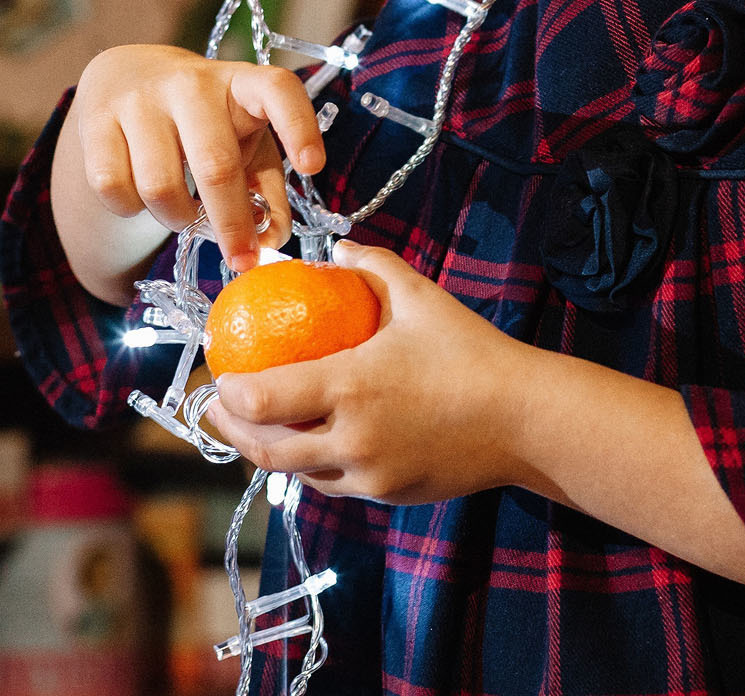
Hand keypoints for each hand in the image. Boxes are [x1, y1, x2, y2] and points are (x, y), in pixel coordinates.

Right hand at [66, 44, 325, 273]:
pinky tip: (139, 197)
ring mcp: (140, 98)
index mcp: (241, 84)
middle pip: (215, 164)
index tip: (313, 167)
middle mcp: (192, 83)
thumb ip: (266, 190)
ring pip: (159, 186)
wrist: (129, 77)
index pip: (277, 89)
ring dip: (175, 218)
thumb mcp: (246, 144)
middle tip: (241, 262)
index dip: (298, 126)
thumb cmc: (207, 124)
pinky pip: (112, 187)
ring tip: (181, 212)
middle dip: (231, 225)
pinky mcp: (96, 116)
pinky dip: (129, 209)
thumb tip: (272, 241)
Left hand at [205, 242, 537, 503]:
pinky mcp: (386, 495)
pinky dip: (310, 465)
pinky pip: (332, 483)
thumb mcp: (420, 297)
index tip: (218, 376)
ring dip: (267, 452)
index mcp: (350, 386)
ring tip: (253, 428)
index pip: (263, 400)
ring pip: (296, 472)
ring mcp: (368, 475)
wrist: (526, 420)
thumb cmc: (472, 352)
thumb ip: (373, 266)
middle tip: (218, 406)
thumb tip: (338, 249)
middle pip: (265, 448)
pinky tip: (307, 443)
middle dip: (230, 430)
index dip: (229, 393)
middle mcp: (350, 439)